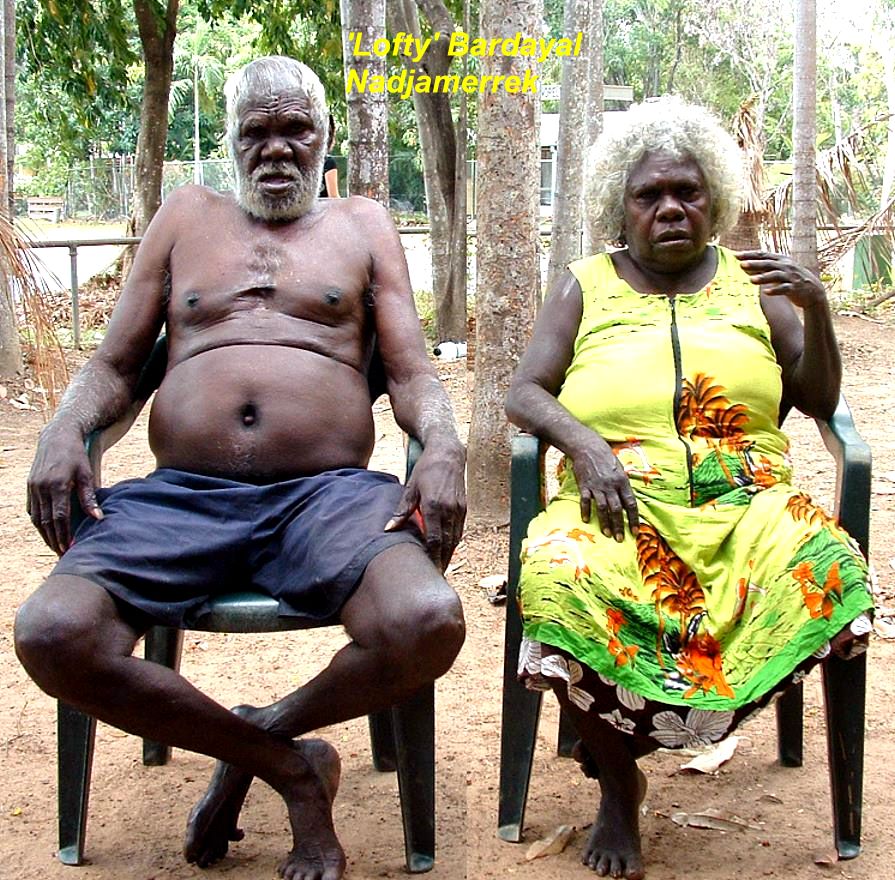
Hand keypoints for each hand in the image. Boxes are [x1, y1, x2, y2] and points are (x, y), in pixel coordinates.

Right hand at [27, 426, 102, 555]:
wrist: (57, 437)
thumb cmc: (76, 455)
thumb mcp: (86, 474)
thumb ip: (89, 497)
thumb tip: (97, 518)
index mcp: (57, 485)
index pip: (59, 517)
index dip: (64, 535)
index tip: (70, 548)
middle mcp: (41, 488)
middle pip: (46, 521)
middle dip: (54, 540)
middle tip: (62, 554)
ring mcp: (33, 487)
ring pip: (37, 518)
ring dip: (45, 534)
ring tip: (55, 547)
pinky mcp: (29, 486)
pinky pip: (32, 510)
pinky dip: (38, 523)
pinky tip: (46, 531)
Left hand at [385, 442, 465, 571]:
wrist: (448, 454)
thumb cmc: (426, 469)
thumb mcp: (410, 488)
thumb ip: (401, 511)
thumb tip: (388, 529)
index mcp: (433, 506)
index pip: (433, 540)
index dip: (431, 558)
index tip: (428, 571)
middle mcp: (449, 510)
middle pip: (446, 544)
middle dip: (440, 561)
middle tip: (434, 576)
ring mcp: (459, 510)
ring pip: (455, 539)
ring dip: (448, 554)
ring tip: (440, 567)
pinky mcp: (464, 508)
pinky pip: (459, 531)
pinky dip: (453, 542)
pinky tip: (447, 550)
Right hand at [569, 431, 638, 540]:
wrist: (588, 448)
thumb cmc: (606, 459)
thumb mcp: (620, 470)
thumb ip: (623, 486)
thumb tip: (627, 503)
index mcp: (622, 482)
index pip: (631, 504)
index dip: (633, 519)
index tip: (635, 531)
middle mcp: (611, 486)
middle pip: (617, 509)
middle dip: (619, 526)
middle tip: (620, 539)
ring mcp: (597, 486)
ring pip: (603, 508)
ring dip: (605, 522)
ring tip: (607, 534)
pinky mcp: (585, 485)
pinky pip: (586, 501)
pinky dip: (586, 511)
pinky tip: (586, 520)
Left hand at [736, 250, 826, 309]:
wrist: (813, 291)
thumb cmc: (791, 279)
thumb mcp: (777, 270)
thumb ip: (762, 267)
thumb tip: (743, 265)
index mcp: (781, 260)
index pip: (763, 255)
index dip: (750, 254)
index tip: (736, 255)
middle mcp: (786, 266)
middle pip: (768, 263)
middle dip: (754, 264)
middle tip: (741, 264)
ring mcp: (791, 277)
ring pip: (775, 275)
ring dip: (763, 277)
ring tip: (751, 280)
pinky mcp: (795, 288)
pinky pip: (784, 289)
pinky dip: (775, 290)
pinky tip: (766, 293)